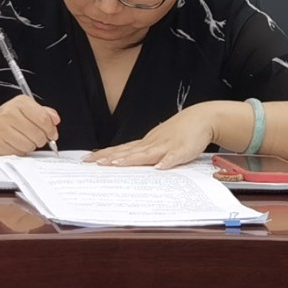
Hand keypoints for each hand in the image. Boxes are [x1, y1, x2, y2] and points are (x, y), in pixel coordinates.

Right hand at [0, 96, 60, 155]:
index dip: (51, 129)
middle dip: (42, 139)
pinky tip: (15, 143)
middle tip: (37, 137)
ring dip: (31, 145)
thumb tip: (55, 119)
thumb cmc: (7, 118)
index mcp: (21, 103)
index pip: (43, 118)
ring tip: (24, 139)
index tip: (52, 134)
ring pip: (30, 145)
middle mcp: (10, 113)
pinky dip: (21, 150)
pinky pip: (19, 151)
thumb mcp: (26, 109)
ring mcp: (3, 128)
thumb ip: (44, 113)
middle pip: (38, 134)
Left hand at [87, 106, 215, 168]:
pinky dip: (166, 162)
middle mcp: (151, 144)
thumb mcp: (156, 143)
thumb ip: (142, 153)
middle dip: (110, 158)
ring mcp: (166, 146)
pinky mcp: (182, 150)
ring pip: (146, 154)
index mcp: (144, 144)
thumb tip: (122, 161)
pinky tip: (160, 168)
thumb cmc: (177, 133)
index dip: (103, 154)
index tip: (87, 160)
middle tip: (93, 163)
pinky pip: (174, 157)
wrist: (200, 119)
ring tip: (116, 164)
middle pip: (127, 152)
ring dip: (131, 159)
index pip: (119, 149)